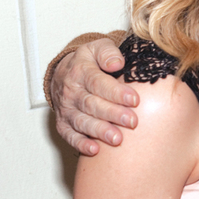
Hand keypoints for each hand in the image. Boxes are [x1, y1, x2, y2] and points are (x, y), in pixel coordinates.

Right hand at [51, 38, 137, 155]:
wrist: (64, 72)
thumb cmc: (89, 61)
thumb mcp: (98, 48)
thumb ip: (108, 52)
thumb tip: (117, 63)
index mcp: (81, 72)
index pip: (98, 83)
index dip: (116, 92)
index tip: (135, 100)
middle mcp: (71, 92)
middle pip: (92, 105)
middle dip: (113, 114)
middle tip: (132, 122)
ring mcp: (66, 109)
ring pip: (81, 122)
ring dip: (99, 131)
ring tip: (117, 139)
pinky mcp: (63, 123)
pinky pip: (69, 135)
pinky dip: (80, 144)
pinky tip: (95, 150)